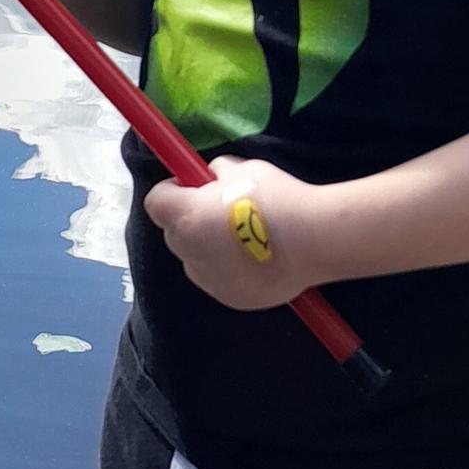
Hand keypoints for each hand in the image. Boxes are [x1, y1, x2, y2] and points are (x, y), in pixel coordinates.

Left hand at [143, 156, 327, 310]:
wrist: (313, 240)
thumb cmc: (276, 198)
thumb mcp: (242, 169)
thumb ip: (217, 175)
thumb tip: (212, 181)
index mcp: (184, 216)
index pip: (156, 201)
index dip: (173, 191)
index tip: (195, 186)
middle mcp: (188, 252)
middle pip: (175, 232)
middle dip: (192, 221)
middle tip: (224, 210)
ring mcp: (208, 280)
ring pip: (197, 259)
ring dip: (209, 248)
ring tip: (247, 238)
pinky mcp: (230, 299)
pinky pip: (220, 280)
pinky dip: (230, 270)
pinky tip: (259, 260)